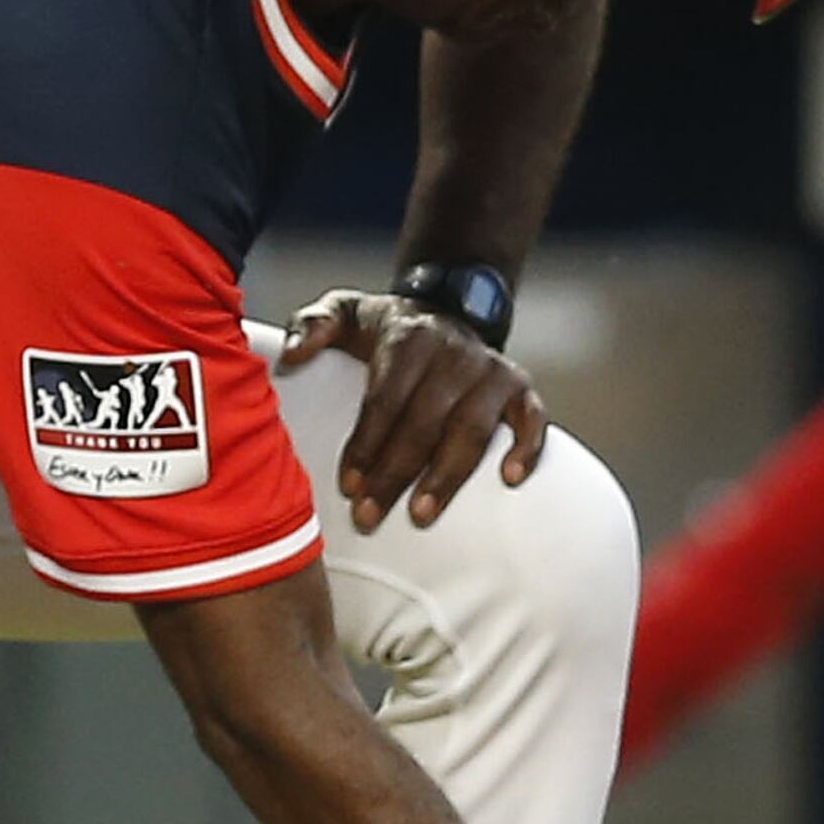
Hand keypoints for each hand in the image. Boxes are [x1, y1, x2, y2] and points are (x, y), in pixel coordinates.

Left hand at [280, 290, 545, 532]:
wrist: (444, 307)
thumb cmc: (384, 326)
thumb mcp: (343, 311)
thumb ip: (312, 326)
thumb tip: (292, 355)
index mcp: (410, 336)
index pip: (387, 397)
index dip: (367, 444)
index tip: (348, 485)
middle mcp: (456, 351)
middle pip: (426, 421)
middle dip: (396, 473)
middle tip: (369, 515)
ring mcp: (491, 370)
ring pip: (473, 428)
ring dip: (447, 475)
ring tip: (422, 514)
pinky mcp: (519, 385)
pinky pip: (532, 418)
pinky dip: (527, 447)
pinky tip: (509, 479)